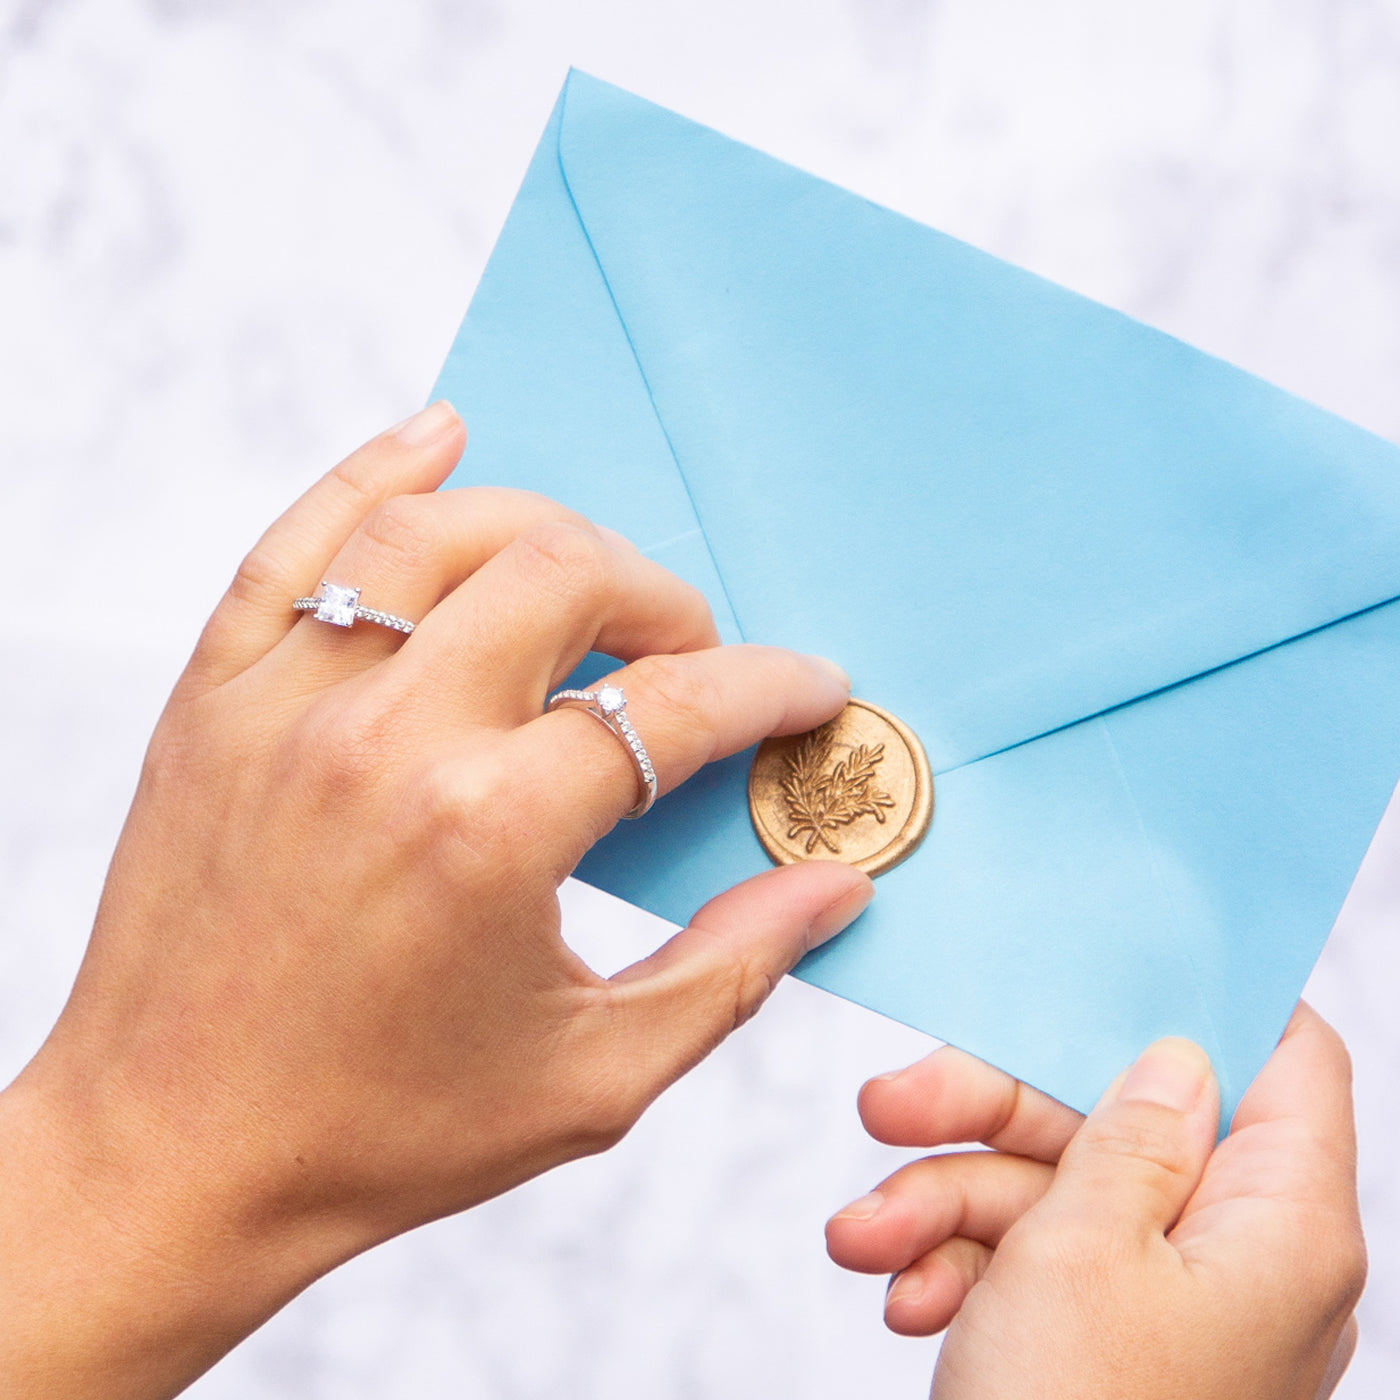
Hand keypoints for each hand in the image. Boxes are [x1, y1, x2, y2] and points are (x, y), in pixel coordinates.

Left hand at [0, 402, 871, 1399]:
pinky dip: (374, 474)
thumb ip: (732, 969)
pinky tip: (439, 436)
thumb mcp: (591, 1079)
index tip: (810, 688)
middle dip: (662, 598)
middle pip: (565, 574)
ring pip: (439, 528)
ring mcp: (287, 703)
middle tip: (689, 654)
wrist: (171, 1160)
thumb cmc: (382, 1134)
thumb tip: (835, 885)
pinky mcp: (216, 698)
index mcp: (490, 833)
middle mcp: (386, 739)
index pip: (672, 705)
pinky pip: (298, 540)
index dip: (768, 687)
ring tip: (590, 580)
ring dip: (543, 530)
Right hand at [826, 1003, 1362, 1399]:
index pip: (1288, 1064)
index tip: (1115, 958)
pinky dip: (958, 1264)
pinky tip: (898, 1290)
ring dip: (942, 1201)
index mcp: (1280, 1226)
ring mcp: (1167, 1303)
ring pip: (1055, 1192)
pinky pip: (1032, 1262)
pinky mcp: (1102, 1340)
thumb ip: (1127, 1130)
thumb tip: (1173, 1052)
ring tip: (858, 1237)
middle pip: (1120, 1121)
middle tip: (888, 1101)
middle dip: (991, 1113)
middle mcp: (1237, 1257)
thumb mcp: (1082, 1247)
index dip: (1213, 999)